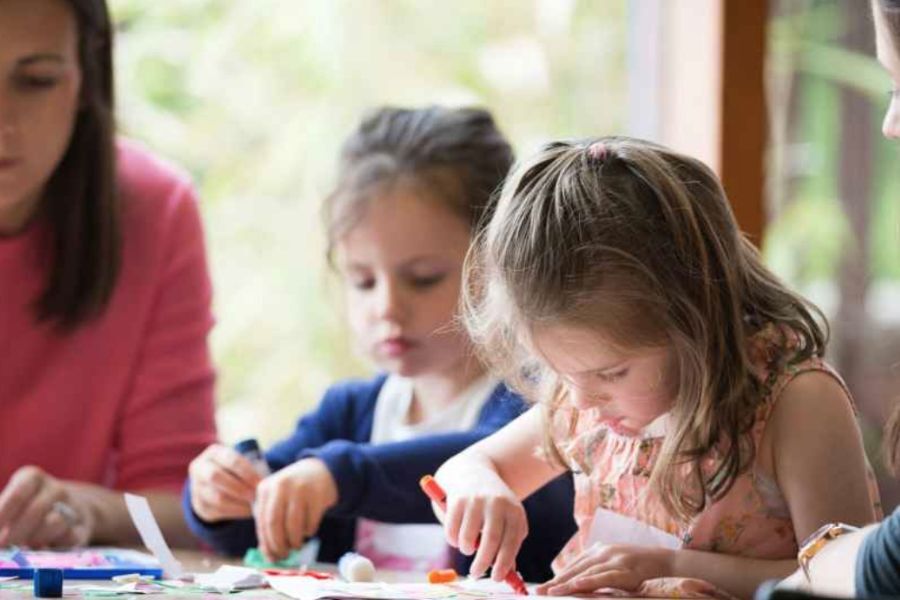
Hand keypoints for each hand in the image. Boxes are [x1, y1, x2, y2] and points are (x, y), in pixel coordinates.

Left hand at [0, 466, 92, 547]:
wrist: (70, 509)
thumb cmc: (27, 506)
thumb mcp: (10, 501)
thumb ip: (1, 512)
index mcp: (32, 477)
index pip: (18, 495)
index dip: (3, 516)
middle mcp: (56, 489)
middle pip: (35, 511)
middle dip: (15, 534)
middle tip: (3, 547)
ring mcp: (73, 507)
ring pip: (55, 523)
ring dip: (34, 539)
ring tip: (22, 548)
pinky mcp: (82, 528)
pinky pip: (69, 538)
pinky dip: (53, 547)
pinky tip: (41, 549)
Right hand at [189, 443, 261, 521]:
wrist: (213, 484)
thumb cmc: (235, 470)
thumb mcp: (239, 462)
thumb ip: (250, 468)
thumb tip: (268, 482)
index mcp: (214, 453)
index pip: (230, 460)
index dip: (247, 472)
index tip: (261, 482)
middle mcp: (200, 468)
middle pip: (216, 477)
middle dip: (239, 488)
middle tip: (256, 495)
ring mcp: (196, 487)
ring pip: (217, 497)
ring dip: (239, 503)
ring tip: (254, 505)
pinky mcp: (199, 505)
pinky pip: (217, 511)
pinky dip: (236, 512)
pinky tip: (248, 512)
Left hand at [255, 458, 337, 561]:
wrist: (320, 471)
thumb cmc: (293, 493)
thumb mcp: (277, 501)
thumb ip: (269, 524)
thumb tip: (268, 555)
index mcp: (265, 489)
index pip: (262, 522)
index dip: (266, 544)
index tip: (272, 557)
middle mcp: (280, 486)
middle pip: (274, 524)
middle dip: (279, 545)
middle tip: (284, 555)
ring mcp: (300, 488)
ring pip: (293, 525)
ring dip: (294, 541)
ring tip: (297, 545)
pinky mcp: (318, 494)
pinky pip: (311, 522)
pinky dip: (308, 532)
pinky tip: (308, 530)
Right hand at [434, 466, 526, 581]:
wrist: (474, 473)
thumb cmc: (494, 505)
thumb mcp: (508, 517)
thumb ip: (509, 542)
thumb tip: (508, 572)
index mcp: (514, 511)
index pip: (512, 541)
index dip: (504, 563)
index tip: (496, 577)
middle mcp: (497, 503)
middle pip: (492, 540)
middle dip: (483, 563)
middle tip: (476, 573)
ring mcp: (476, 500)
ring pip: (468, 537)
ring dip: (466, 549)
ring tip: (467, 548)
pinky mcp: (457, 499)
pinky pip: (452, 529)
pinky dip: (452, 539)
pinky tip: (457, 537)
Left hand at [536, 543, 673, 594]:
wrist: (667, 562)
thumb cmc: (639, 567)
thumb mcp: (615, 567)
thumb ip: (598, 572)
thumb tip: (577, 585)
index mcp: (599, 550)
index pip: (574, 564)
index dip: (558, 576)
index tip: (543, 587)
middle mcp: (605, 551)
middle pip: (576, 568)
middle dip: (557, 581)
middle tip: (540, 591)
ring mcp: (616, 559)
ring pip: (587, 572)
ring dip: (568, 582)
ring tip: (552, 591)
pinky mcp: (626, 570)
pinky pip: (605, 577)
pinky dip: (590, 581)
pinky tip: (576, 585)